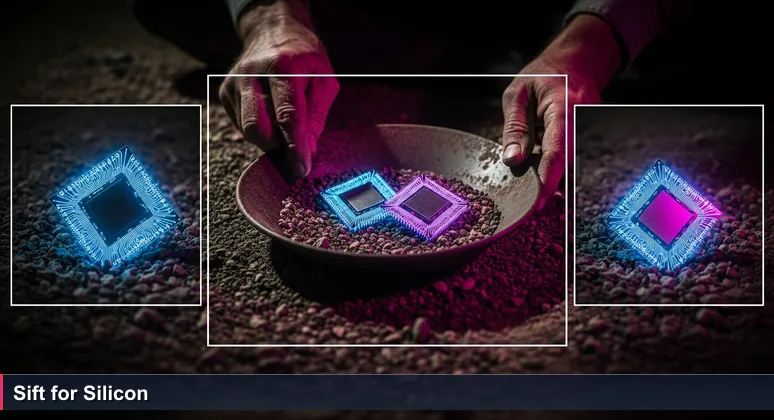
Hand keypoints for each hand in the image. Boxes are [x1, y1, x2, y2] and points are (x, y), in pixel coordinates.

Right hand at [219, 0, 338, 177]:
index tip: (302, 169)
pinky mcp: (225, 90)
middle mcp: (253, 74)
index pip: (288, 116)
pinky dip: (260, 130)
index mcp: (283, 67)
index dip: (296, 147)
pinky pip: (241, 125)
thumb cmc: (304, 59)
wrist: (273, 31)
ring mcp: (235, 82)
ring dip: (270, 140)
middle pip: (259, 128)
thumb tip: (307, 152)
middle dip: (278, 148)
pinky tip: (270, 115)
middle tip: (295, 152)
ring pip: (248, 130)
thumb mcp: (323, 81)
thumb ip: (316, 117)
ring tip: (285, 128)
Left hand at [501, 14, 620, 209]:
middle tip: (533, 208)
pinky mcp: (586, 139)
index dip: (548, 180)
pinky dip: (559, 174)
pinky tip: (546, 185)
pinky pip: (572, 161)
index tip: (537, 202)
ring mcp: (588, 132)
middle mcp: (582, 123)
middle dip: (551, 189)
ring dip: (556, 184)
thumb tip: (512, 159)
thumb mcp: (518, 94)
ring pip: (572, 167)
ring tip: (537, 200)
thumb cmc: (545, 74)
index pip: (557, 151)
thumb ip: (515, 127)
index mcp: (564, 109)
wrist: (579, 62)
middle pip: (568, 166)